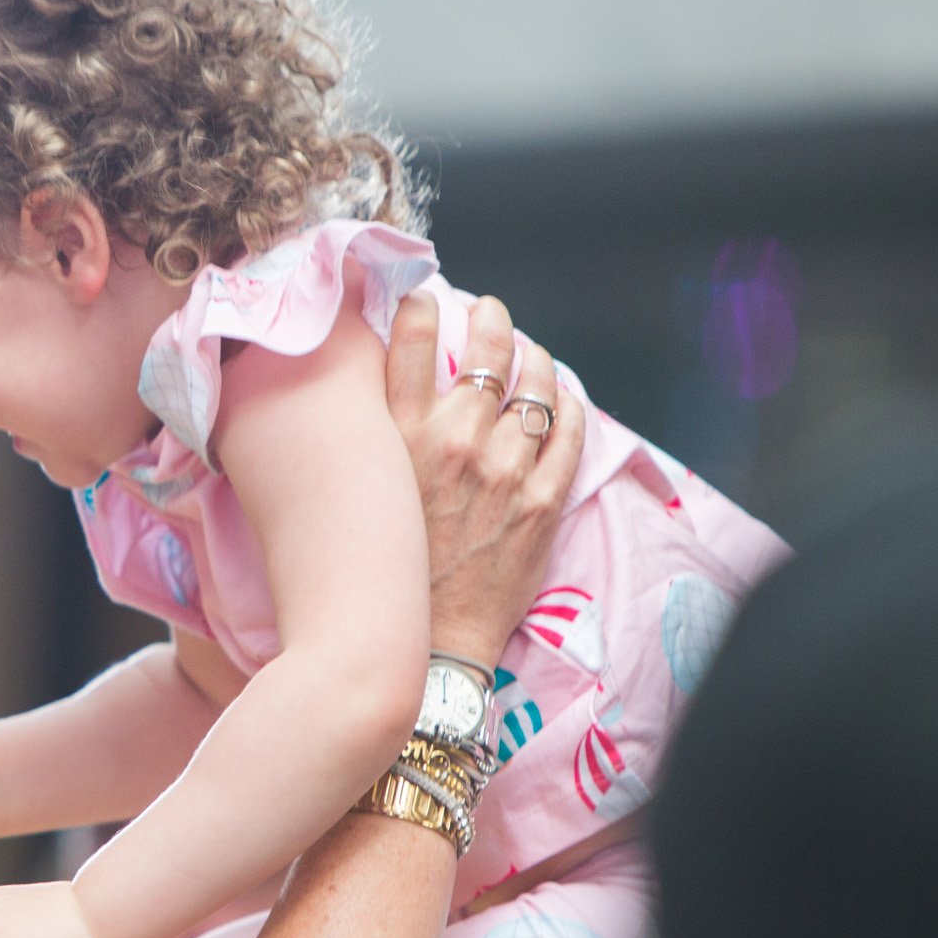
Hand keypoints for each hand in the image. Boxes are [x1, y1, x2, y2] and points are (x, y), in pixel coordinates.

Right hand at [386, 292, 586, 659]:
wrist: (431, 639)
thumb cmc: (392, 564)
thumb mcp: (369, 490)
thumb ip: (377, 435)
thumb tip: (382, 387)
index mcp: (400, 438)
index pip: (413, 341)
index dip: (422, 306)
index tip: (427, 298)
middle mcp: (453, 444)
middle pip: (488, 352)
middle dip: (493, 319)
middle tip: (491, 313)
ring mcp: (504, 471)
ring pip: (536, 385)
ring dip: (537, 360)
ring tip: (532, 354)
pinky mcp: (542, 501)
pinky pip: (569, 431)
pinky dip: (568, 404)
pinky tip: (561, 399)